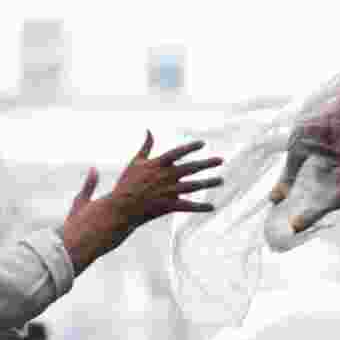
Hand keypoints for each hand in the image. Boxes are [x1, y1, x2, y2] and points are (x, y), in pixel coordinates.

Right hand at [61, 132, 222, 273]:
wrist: (117, 209)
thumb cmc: (123, 186)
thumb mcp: (134, 163)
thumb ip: (144, 147)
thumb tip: (148, 130)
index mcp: (156, 164)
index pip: (177, 152)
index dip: (190, 147)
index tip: (202, 144)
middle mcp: (164, 176)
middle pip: (191, 167)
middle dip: (207, 163)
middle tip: (221, 160)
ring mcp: (167, 192)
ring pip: (193, 186)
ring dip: (208, 183)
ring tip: (221, 180)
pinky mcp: (168, 206)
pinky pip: (187, 207)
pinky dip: (200, 207)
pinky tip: (212, 207)